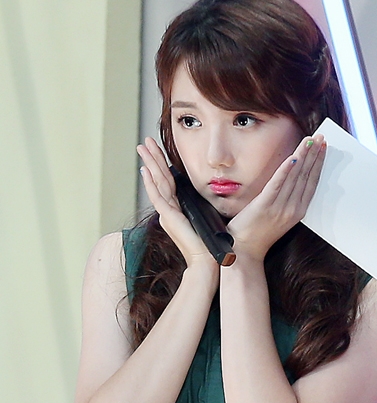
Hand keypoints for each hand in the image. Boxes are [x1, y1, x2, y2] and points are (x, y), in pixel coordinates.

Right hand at [137, 138, 216, 270]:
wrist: (206, 260)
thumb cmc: (208, 244)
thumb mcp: (204, 219)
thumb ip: (199, 207)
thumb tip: (206, 197)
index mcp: (177, 208)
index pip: (168, 181)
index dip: (162, 164)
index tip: (157, 150)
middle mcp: (170, 209)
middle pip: (159, 178)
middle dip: (152, 158)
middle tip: (144, 142)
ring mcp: (168, 213)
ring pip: (157, 183)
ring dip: (150, 164)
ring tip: (142, 148)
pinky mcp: (169, 218)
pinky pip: (158, 197)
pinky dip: (151, 184)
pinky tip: (146, 171)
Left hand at [226, 134, 326, 260]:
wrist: (245, 251)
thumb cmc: (259, 234)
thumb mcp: (279, 217)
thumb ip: (286, 200)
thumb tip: (291, 178)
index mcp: (298, 212)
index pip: (312, 182)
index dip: (318, 163)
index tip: (323, 148)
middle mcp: (292, 209)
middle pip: (306, 176)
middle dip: (315, 155)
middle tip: (321, 138)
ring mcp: (279, 208)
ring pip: (295, 177)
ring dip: (304, 156)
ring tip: (310, 140)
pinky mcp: (265, 206)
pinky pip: (278, 184)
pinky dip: (286, 170)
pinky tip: (293, 157)